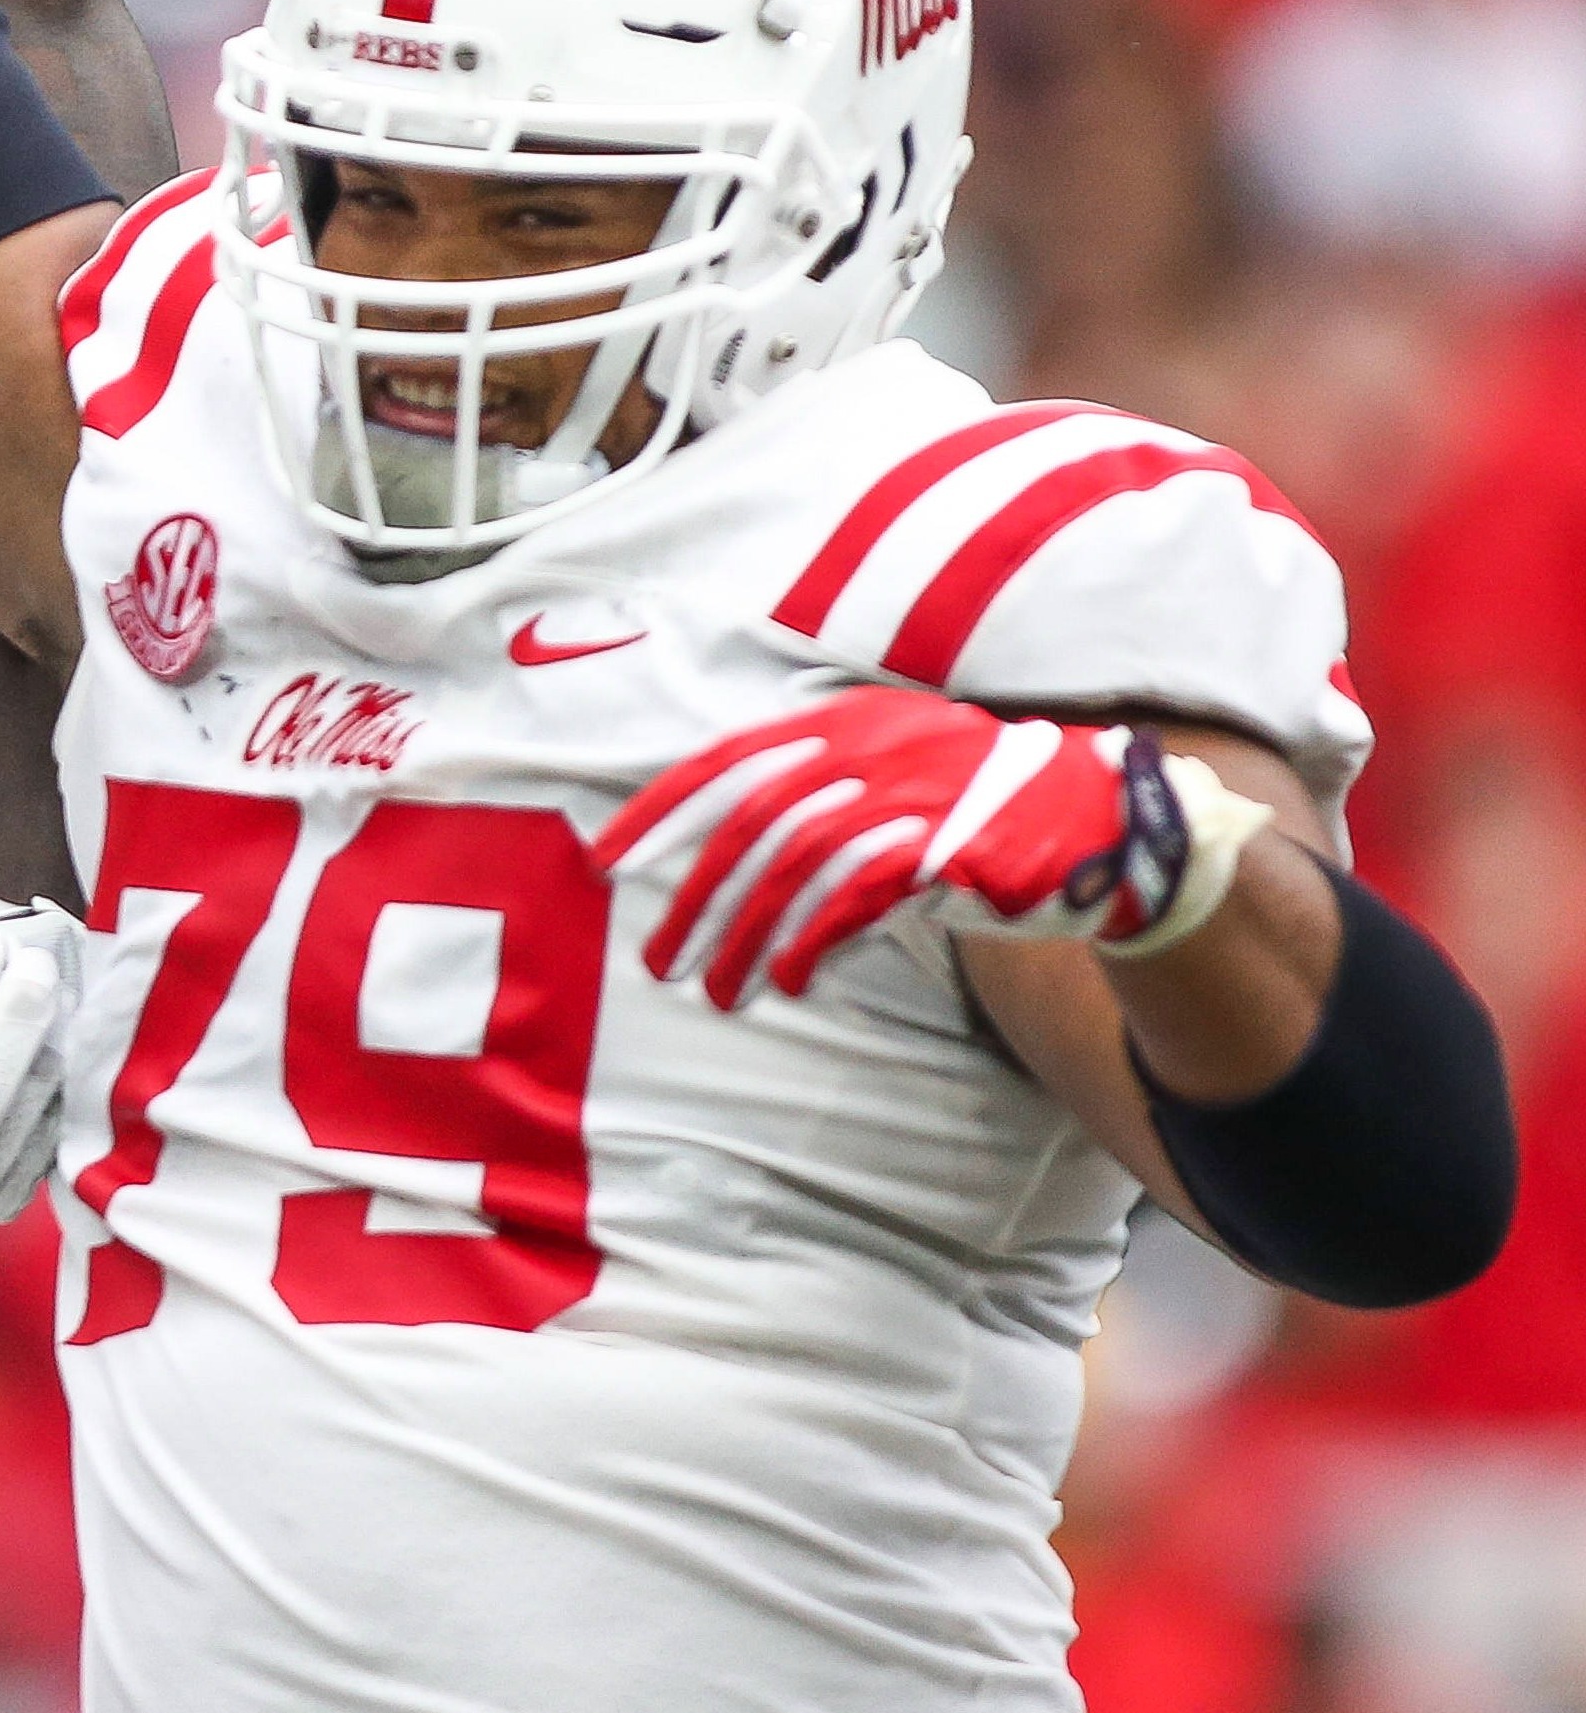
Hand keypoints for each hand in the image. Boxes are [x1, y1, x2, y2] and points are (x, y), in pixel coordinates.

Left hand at [590, 686, 1267, 1008]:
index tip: (607, 855)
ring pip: (798, 867)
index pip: (730, 759)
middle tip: (660, 957)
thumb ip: (821, 792)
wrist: (1104, 817)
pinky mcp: (951, 848)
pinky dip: (814, 941)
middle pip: (754, 823)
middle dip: (696, 894)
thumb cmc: (982, 805)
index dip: (663, 808)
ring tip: (714, 989)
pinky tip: (788, 981)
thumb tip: (728, 846)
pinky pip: (859, 898)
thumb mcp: (897, 771)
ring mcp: (916, 795)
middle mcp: (875, 749)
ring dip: (746, 935)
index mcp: (850, 723)